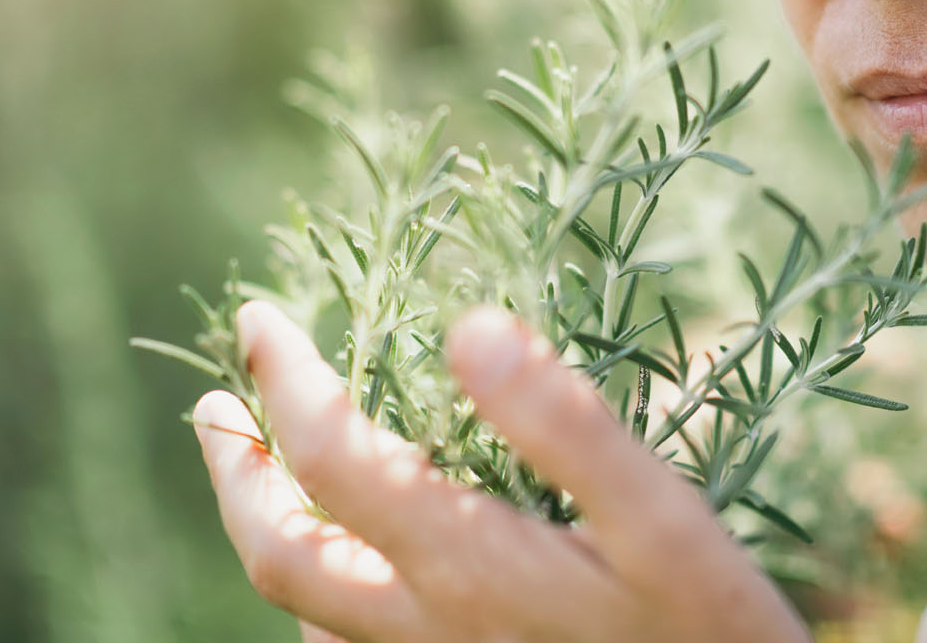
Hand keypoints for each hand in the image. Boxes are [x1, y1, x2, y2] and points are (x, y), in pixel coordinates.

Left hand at [193, 299, 813, 642]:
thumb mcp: (664, 518)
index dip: (284, 376)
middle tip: (216, 397)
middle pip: (276, 551)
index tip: (262, 315)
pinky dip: (316, 589)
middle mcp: (425, 627)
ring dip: (265, 525)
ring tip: (264, 460)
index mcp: (465, 562)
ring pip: (301, 610)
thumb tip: (469, 328)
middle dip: (233, 467)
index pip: (331, 454)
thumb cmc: (709, 627)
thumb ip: (569, 423)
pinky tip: (344, 556)